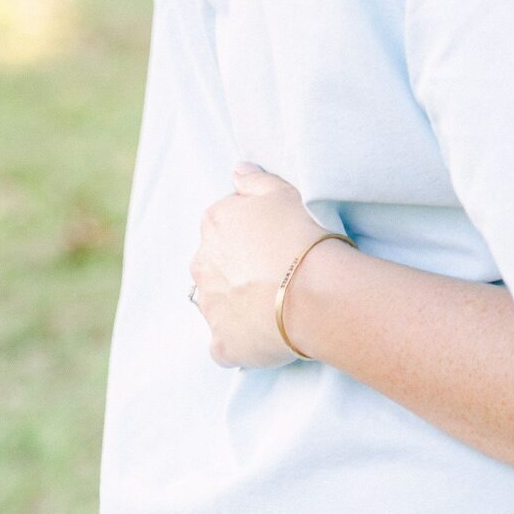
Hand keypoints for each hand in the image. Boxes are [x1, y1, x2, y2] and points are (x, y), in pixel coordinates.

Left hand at [190, 164, 329, 368]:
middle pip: (215, 264)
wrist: (312, 292)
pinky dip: (241, 339)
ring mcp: (209, 308)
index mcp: (213, 225)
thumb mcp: (282, 192)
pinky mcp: (222, 344)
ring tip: (275, 302)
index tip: (275, 239)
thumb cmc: (300, 235)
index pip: (223, 224)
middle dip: (236, 268)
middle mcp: (201, 265)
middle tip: (275, 271)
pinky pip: (226, 343)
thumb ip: (254, 180)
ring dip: (237, 303)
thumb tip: (237, 170)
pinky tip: (267, 332)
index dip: (251, 233)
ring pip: (217, 303)